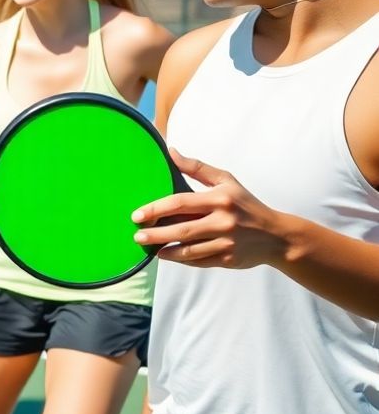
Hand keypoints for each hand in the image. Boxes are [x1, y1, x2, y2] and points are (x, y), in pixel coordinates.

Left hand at [132, 150, 287, 269]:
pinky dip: (181, 259)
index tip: (137, 214)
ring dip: (165, 250)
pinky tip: (167, 255)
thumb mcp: (226, 181)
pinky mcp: (227, 260)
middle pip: (181, 230)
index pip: (181, 203)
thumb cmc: (246, 204)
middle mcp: (223, 222)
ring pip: (188, 250)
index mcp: (220, 199)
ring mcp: (226, 243)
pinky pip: (198, 261)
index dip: (156, 209)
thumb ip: (197, 168)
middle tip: (136, 235)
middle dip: (155, 234)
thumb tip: (170, 152)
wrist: (277, 236)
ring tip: (148, 247)